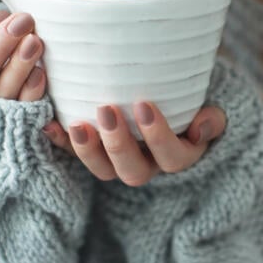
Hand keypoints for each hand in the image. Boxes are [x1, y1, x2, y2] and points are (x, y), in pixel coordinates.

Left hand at [42, 103, 226, 186]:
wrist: (173, 91)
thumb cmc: (194, 94)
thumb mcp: (213, 103)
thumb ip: (213, 116)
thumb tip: (202, 127)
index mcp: (180, 154)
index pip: (173, 157)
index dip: (158, 137)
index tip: (144, 104)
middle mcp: (149, 163)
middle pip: (133, 171)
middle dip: (118, 144)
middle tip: (106, 109)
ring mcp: (120, 160)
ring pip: (104, 171)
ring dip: (87, 151)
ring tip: (76, 124)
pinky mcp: (96, 151)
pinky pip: (75, 155)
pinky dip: (60, 142)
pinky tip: (49, 124)